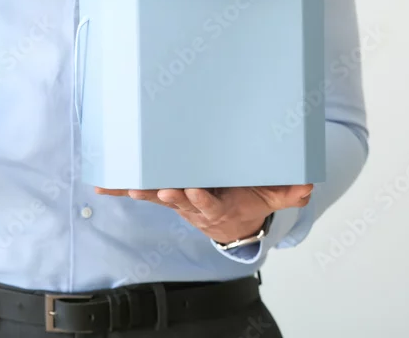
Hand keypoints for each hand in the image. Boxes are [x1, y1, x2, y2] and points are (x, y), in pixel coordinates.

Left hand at [94, 185, 313, 244]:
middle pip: (179, 201)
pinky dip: (123, 188)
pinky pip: (143, 190)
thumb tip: (307, 186)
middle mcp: (194, 207)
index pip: (208, 205)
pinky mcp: (166, 194)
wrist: (233, 222)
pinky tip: (102, 186)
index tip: (192, 190)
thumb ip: (288, 192)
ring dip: (142, 191)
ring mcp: (178, 201)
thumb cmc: (250, 202)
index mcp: (220, 208)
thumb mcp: (272, 198)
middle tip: (159, 188)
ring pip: (158, 195)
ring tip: (126, 187)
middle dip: (168, 194)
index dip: (199, 199)